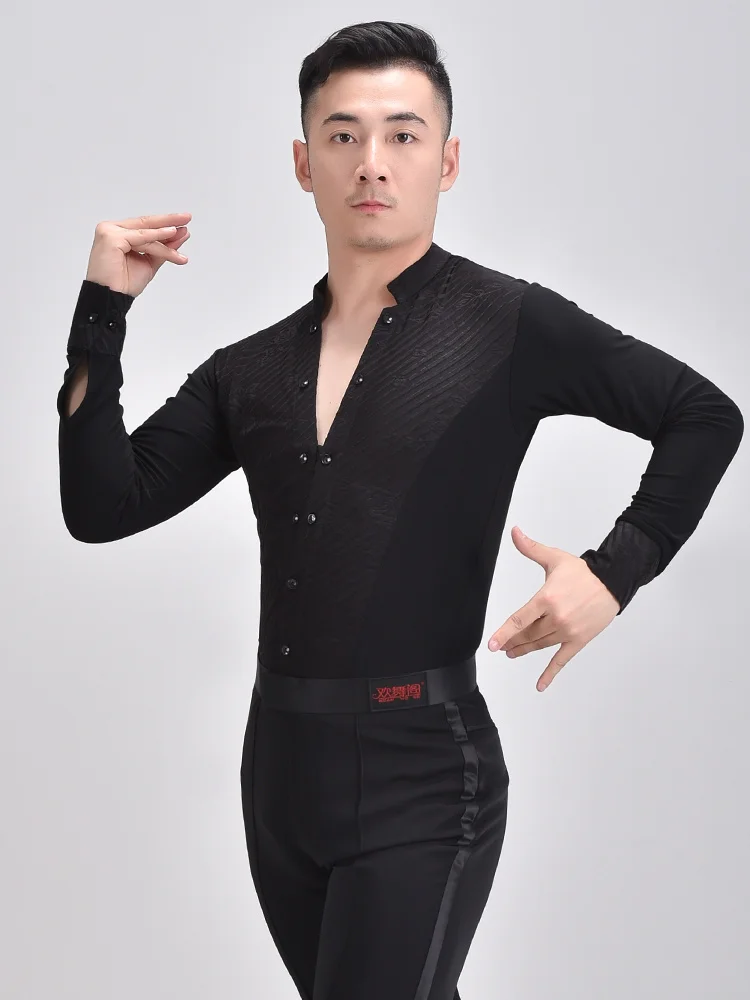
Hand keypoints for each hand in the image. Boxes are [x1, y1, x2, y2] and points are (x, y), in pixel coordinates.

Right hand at [85, 212, 191, 296]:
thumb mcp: (150, 262)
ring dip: (166, 237)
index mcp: (118, 234)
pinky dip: (157, 238)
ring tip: (183, 234)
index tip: (183, 225)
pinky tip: (171, 234)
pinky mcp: (110, 238)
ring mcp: (109, 232)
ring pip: (145, 233)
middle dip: (168, 221)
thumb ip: (163, 249)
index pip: (144, 227)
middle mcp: (112, 230)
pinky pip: (140, 238)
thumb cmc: (124, 283)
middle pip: (144, 223)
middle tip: (186, 218)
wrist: (111, 298)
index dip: (164, 225)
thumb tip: (181, 234)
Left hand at [487, 525, 619, 691]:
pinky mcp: (579, 640)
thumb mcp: (554, 558)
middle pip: (528, 634)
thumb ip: (531, 548)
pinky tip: (540, 685)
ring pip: (540, 645)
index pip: (519, 619)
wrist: (612, 581)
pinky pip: (562, 659)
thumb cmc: (582, 571)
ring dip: (525, 651)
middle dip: (513, 642)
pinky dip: (550, 673)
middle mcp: (556, 618)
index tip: (492, 644)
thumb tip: (514, 531)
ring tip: (513, 653)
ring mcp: (568, 631)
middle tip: (501, 648)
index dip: (504, 633)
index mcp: (546, 598)